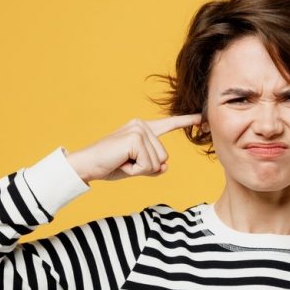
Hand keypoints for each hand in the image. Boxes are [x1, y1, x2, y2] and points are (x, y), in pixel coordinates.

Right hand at [66, 114, 201, 182]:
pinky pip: (148, 165)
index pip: (168, 125)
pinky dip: (135, 171)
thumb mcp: (137, 167)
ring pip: (157, 162)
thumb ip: (154, 166)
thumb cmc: (109, 165)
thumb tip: (166, 166)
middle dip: (146, 168)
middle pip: (164, 157)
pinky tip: (122, 163)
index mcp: (142, 128)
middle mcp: (141, 125)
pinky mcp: (135, 139)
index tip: (202, 118)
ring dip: (140, 169)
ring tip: (122, 162)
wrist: (87, 166)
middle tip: (125, 163)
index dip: (186, 122)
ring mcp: (138, 130)